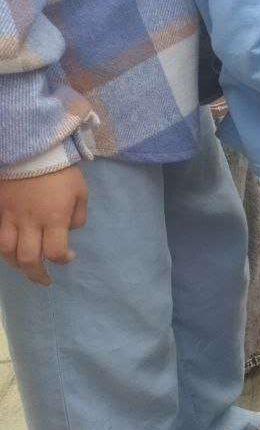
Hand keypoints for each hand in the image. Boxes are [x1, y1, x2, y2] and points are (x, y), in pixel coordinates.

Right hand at [0, 166, 88, 285]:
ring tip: (25, 268)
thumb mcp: (80, 192)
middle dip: (37, 274)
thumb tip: (70, 230)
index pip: (56, 252)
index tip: (69, 257)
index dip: (63, 260)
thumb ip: (78, 215)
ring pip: (7, 252)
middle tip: (44, 279)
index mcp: (54, 219)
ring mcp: (10, 217)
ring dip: (16, 264)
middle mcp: (30, 222)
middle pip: (28, 259)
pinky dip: (3, 249)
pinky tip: (10, 251)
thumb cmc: (60, 171)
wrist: (31, 150)